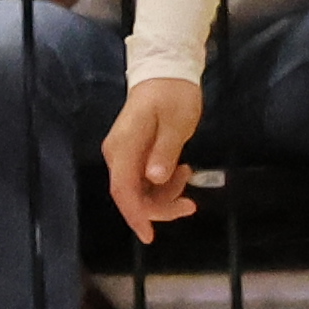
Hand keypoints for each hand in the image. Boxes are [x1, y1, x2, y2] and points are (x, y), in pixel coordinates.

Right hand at [99, 65, 210, 234]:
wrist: (165, 71)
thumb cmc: (173, 95)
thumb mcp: (176, 123)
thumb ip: (164, 152)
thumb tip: (154, 179)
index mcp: (124, 146)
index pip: (123, 189)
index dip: (135, 215)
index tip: (149, 236)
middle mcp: (118, 153)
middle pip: (130, 194)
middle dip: (159, 207)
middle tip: (190, 205)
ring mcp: (124, 153)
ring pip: (138, 189)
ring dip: (164, 194)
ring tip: (189, 176)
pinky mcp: (132, 153)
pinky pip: (143, 179)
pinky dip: (162, 184)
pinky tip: (180, 171)